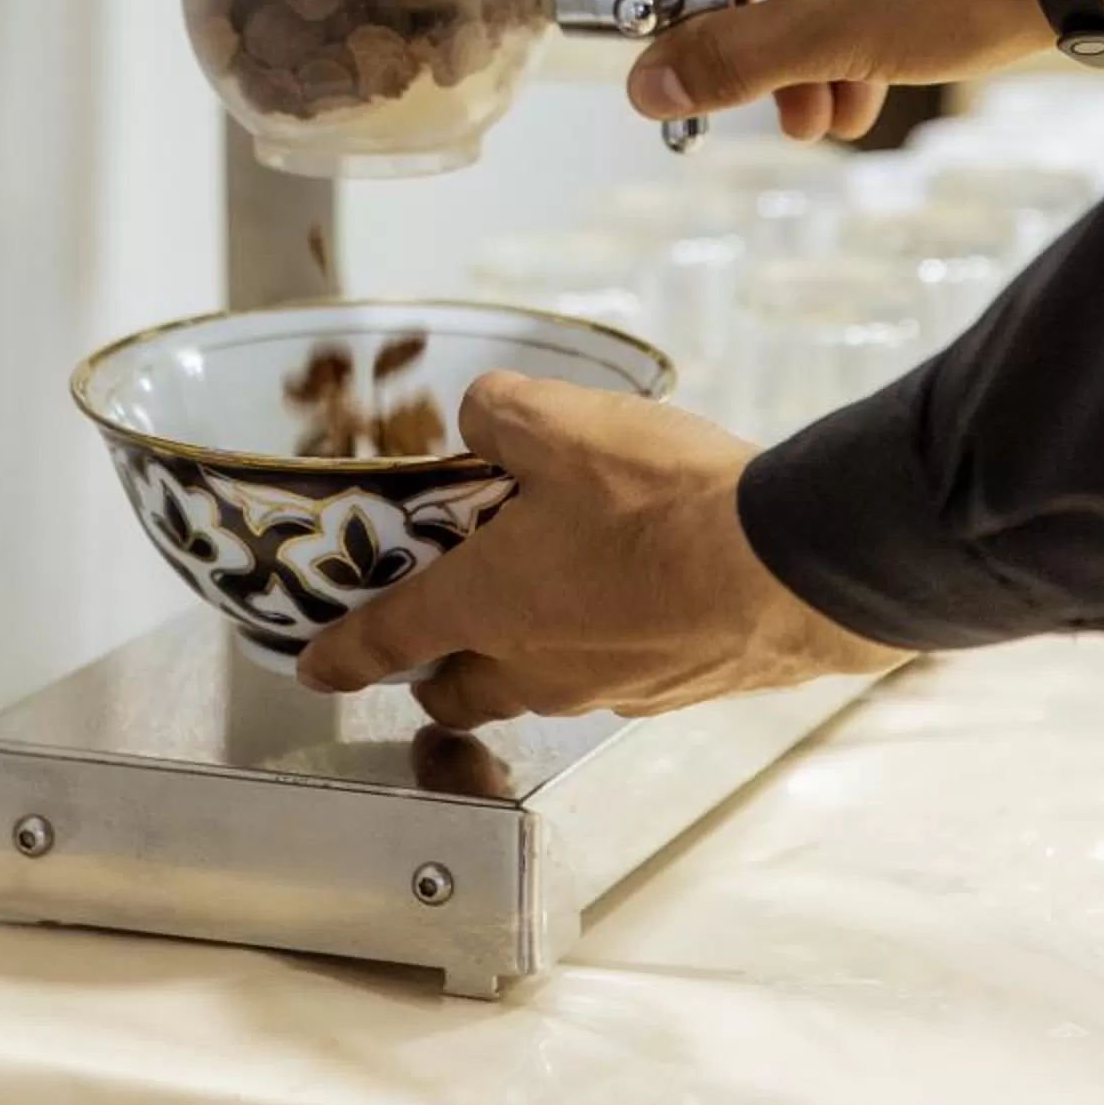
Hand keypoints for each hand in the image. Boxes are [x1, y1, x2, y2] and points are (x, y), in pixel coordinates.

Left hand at [297, 373, 902, 725]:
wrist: (788, 566)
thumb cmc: (663, 503)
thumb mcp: (561, 421)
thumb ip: (500, 414)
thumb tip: (482, 418)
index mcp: (486, 604)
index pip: (386, 638)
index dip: (342, 653)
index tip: (315, 670)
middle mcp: (535, 665)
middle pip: (459, 689)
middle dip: (438, 670)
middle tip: (441, 628)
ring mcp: (606, 690)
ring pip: (537, 686)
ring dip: (527, 649)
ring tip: (554, 586)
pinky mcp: (672, 690)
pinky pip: (612, 674)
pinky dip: (605, 641)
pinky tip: (637, 590)